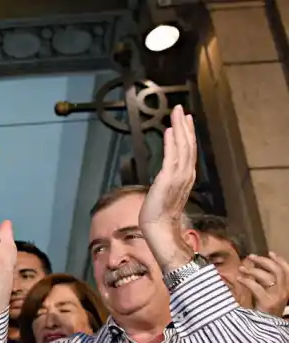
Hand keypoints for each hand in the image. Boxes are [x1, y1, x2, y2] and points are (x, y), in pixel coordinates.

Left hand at [139, 105, 197, 271]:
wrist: (158, 228)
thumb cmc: (159, 214)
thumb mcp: (166, 193)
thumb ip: (168, 182)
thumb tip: (164, 177)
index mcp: (186, 177)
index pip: (189, 151)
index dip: (187, 134)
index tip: (185, 120)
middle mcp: (186, 175)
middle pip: (188, 145)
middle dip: (184, 125)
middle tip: (180, 109)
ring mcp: (178, 177)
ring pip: (182, 147)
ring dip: (179, 129)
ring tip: (176, 113)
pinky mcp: (167, 180)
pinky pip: (171, 157)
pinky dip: (171, 143)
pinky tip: (169, 131)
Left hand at [239, 252, 288, 316]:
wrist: (265, 330)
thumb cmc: (265, 312)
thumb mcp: (271, 295)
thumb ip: (267, 283)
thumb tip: (257, 268)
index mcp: (287, 289)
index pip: (287, 270)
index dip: (279, 260)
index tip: (270, 252)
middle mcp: (285, 291)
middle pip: (277, 270)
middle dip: (263, 261)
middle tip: (251, 257)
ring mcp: (277, 297)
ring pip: (267, 277)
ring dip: (252, 270)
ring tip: (241, 269)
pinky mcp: (267, 302)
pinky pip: (256, 287)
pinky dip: (247, 281)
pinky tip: (239, 279)